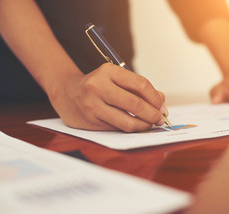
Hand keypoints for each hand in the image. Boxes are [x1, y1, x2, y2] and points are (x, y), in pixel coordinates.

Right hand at [48, 63, 166, 131]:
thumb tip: (161, 102)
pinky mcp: (90, 121)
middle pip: (135, 104)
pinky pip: (117, 128)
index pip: (140, 84)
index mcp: (108, 71)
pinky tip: (135, 126)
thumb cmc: (97, 85)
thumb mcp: (115, 79)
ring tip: (150, 125)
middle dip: (153, 114)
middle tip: (160, 119)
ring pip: (127, 121)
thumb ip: (138, 88)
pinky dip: (131, 129)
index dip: (155, 98)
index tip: (162, 106)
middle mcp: (98, 86)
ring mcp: (93, 105)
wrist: (66, 93)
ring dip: (144, 125)